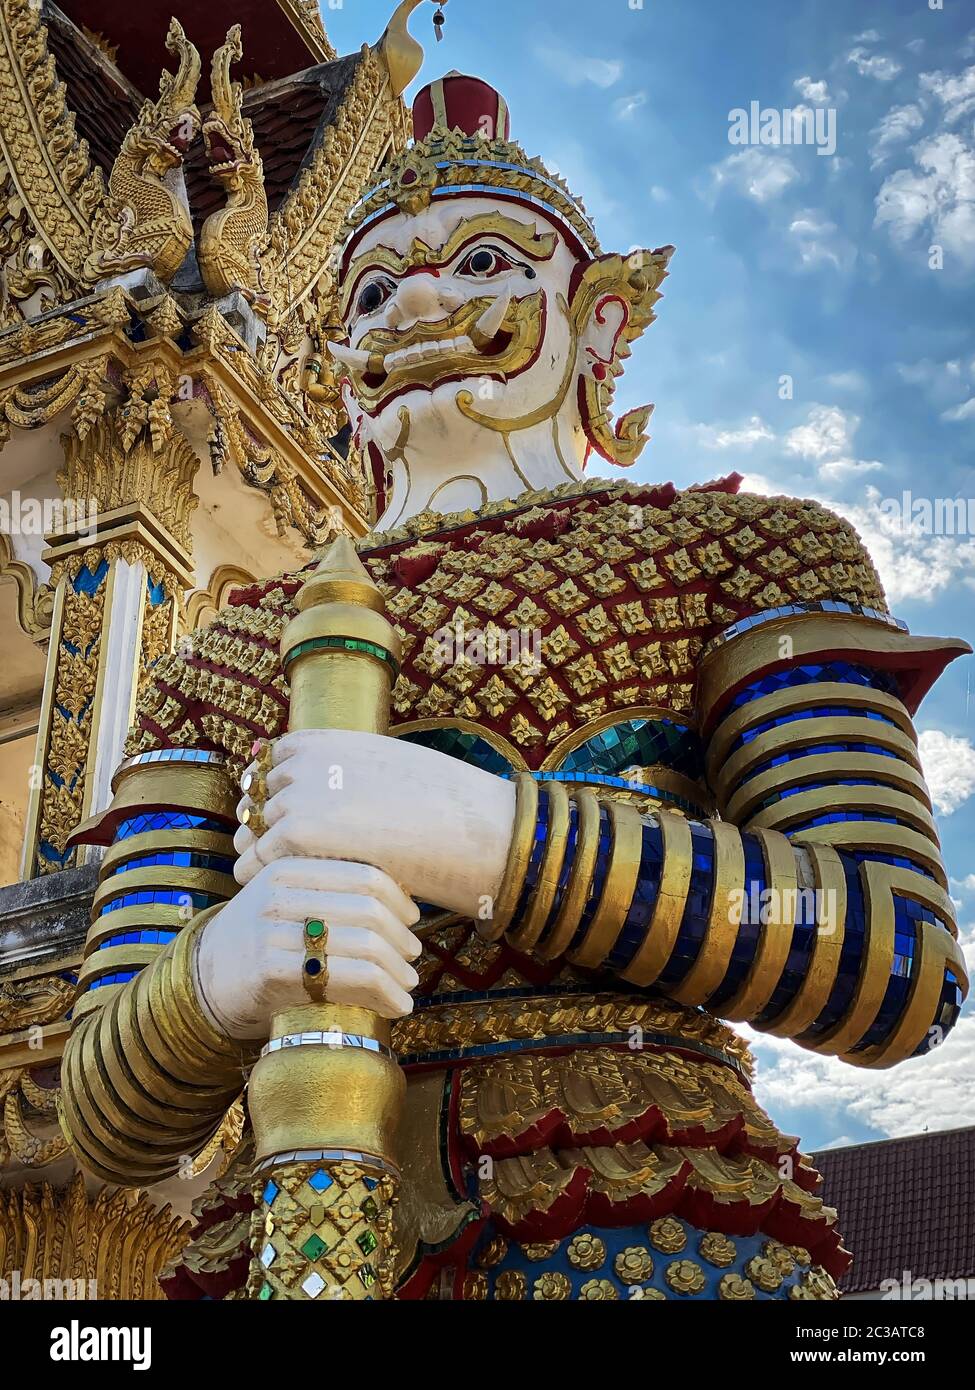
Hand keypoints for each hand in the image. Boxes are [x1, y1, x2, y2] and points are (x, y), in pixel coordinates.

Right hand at [195, 857, 421, 1039]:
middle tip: (413, 956)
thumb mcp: (290, 899)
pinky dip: (383, 994)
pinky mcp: (272, 971)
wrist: (208, 979)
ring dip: (398, 971)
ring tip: (409, 985)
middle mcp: (280, 894)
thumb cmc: (265, 938)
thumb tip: (406, 898)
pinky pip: (346, 979)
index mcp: (290, 867)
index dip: (398, 898)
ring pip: (362, 946)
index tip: (412, 918)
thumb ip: (332, 891)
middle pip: (367, 910)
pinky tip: (395, 1006)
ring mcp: (273, 931)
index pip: (363, 874)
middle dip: (401, 937)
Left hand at [233, 729, 515, 918]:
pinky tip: (269, 890)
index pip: (272, 760)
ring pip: (256, 828)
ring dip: (258, 848)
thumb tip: (331, 790)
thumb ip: (347, 770)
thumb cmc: (437, 803)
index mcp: (326, 740)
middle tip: (263, 849)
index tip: (275, 812)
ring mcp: (300, 793)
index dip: (271, 788)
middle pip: (257, 794)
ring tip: (266, 874)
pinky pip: (258, 858)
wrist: (466, 827)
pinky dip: (258, 873)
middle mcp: (306, 761)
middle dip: (260, 820)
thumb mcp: (385, 767)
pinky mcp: (299, 831)